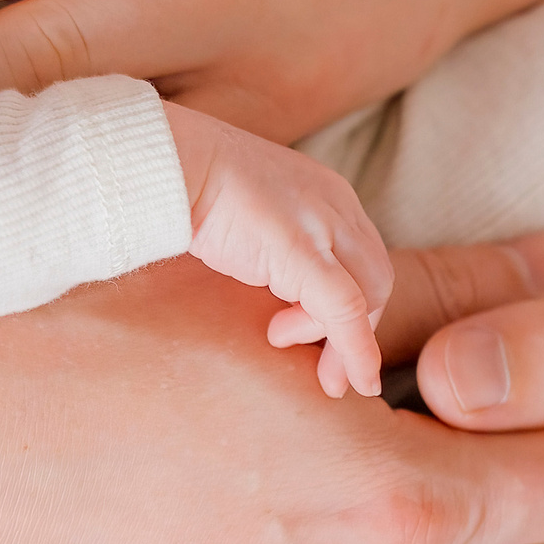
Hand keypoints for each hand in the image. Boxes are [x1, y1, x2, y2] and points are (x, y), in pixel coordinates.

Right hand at [167, 100, 391, 395]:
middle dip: (358, 332)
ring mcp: (323, 225)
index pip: (360, 257)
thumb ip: (272, 243)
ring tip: (279, 338)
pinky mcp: (303, 253)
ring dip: (339, 340)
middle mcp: (337, 205)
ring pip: (366, 297)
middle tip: (331, 375)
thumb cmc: (190, 184)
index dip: (351, 305)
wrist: (169, 162)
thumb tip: (265, 276)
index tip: (324, 341)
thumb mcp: (249, 213)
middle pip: (375, 279)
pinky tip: (356, 382)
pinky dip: (356, 351)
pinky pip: (346, 311)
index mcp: (326, 192)